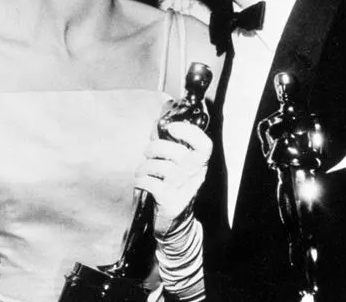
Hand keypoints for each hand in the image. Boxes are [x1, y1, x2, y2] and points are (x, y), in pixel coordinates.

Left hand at [135, 122, 211, 236]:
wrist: (174, 223)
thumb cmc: (171, 185)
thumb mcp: (176, 164)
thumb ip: (169, 142)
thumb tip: (158, 122)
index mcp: (199, 163)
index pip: (204, 145)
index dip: (189, 132)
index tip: (171, 128)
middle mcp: (195, 176)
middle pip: (177, 153)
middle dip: (155, 147)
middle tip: (147, 153)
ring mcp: (184, 190)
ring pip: (162, 168)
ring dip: (145, 166)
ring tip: (141, 170)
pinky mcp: (170, 202)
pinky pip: (151, 183)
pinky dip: (141, 180)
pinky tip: (140, 182)